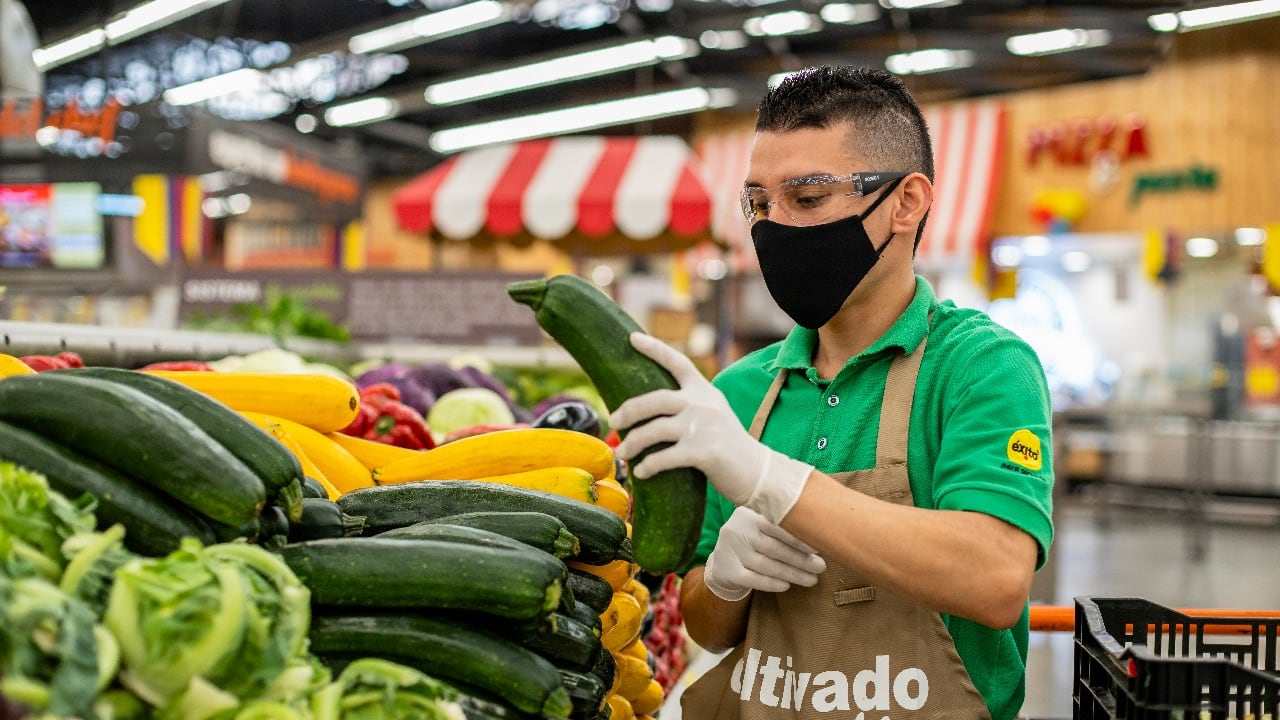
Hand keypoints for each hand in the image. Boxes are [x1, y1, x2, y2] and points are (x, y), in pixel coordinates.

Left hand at [610, 333, 813, 523]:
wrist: (757, 471)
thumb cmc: (726, 445)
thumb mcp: (712, 414)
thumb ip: (688, 405)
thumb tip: (647, 409)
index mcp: (703, 391)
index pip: (677, 362)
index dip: (654, 348)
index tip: (632, 338)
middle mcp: (703, 404)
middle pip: (654, 400)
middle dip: (628, 410)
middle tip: (613, 421)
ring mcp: (704, 427)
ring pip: (654, 430)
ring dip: (632, 443)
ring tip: (621, 452)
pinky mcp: (704, 452)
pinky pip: (665, 457)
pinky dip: (648, 465)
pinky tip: (640, 471)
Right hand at [703, 506, 826, 600]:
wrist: (722, 561)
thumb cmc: (753, 540)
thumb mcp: (761, 525)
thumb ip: (783, 524)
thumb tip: (820, 532)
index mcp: (749, 514)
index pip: (777, 526)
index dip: (799, 538)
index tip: (819, 548)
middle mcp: (737, 530)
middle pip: (774, 548)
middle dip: (800, 559)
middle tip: (821, 567)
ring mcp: (730, 551)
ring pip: (766, 565)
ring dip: (792, 574)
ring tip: (812, 579)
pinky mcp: (727, 571)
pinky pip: (753, 579)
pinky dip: (771, 584)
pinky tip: (787, 586)